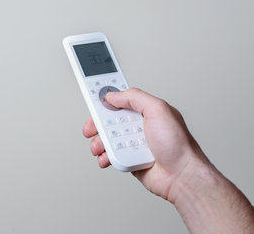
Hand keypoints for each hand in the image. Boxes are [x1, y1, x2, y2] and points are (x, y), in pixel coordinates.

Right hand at [82, 88, 207, 200]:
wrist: (182, 176)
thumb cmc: (179, 145)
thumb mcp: (158, 110)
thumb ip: (135, 97)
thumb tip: (114, 95)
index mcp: (145, 110)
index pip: (121, 99)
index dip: (107, 98)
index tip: (93, 98)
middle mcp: (139, 125)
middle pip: (109, 119)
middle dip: (97, 123)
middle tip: (91, 127)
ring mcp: (133, 142)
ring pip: (107, 138)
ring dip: (99, 142)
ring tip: (100, 146)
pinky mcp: (129, 158)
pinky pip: (110, 154)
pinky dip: (104, 156)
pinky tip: (107, 157)